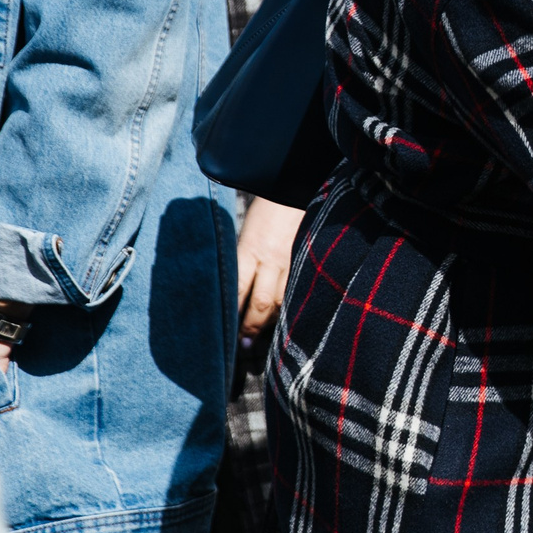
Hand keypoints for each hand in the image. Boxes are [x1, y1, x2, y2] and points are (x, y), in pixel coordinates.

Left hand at [237, 196, 304, 340]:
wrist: (297, 187)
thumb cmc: (266, 209)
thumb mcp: (246, 232)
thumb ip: (242, 259)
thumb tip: (234, 291)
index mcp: (250, 248)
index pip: (238, 289)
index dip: (232, 314)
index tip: (226, 333)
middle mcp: (271, 258)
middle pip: (260, 302)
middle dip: (251, 327)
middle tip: (244, 345)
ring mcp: (292, 261)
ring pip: (281, 301)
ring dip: (271, 321)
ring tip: (263, 336)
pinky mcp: (307, 260)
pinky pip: (298, 290)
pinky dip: (290, 305)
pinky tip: (286, 316)